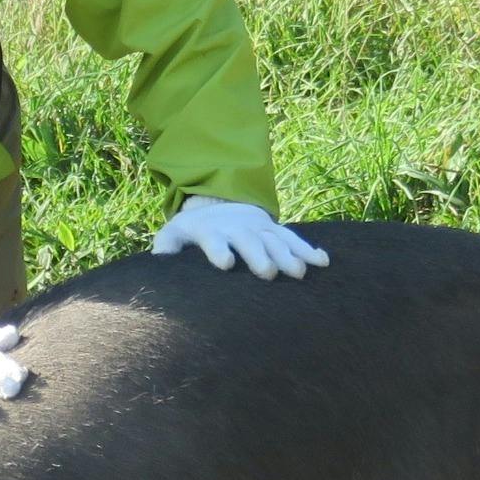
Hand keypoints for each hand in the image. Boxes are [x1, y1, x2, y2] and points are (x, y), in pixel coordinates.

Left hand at [151, 196, 326, 278]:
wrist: (220, 207)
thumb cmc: (193, 230)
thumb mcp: (173, 234)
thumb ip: (165, 247)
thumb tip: (156, 262)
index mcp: (211, 231)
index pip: (213, 240)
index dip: (218, 250)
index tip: (226, 264)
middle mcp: (237, 229)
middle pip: (249, 241)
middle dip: (259, 255)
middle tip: (268, 273)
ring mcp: (260, 229)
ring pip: (276, 240)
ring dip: (288, 255)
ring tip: (299, 273)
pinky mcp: (276, 231)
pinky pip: (295, 239)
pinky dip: (309, 250)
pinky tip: (323, 262)